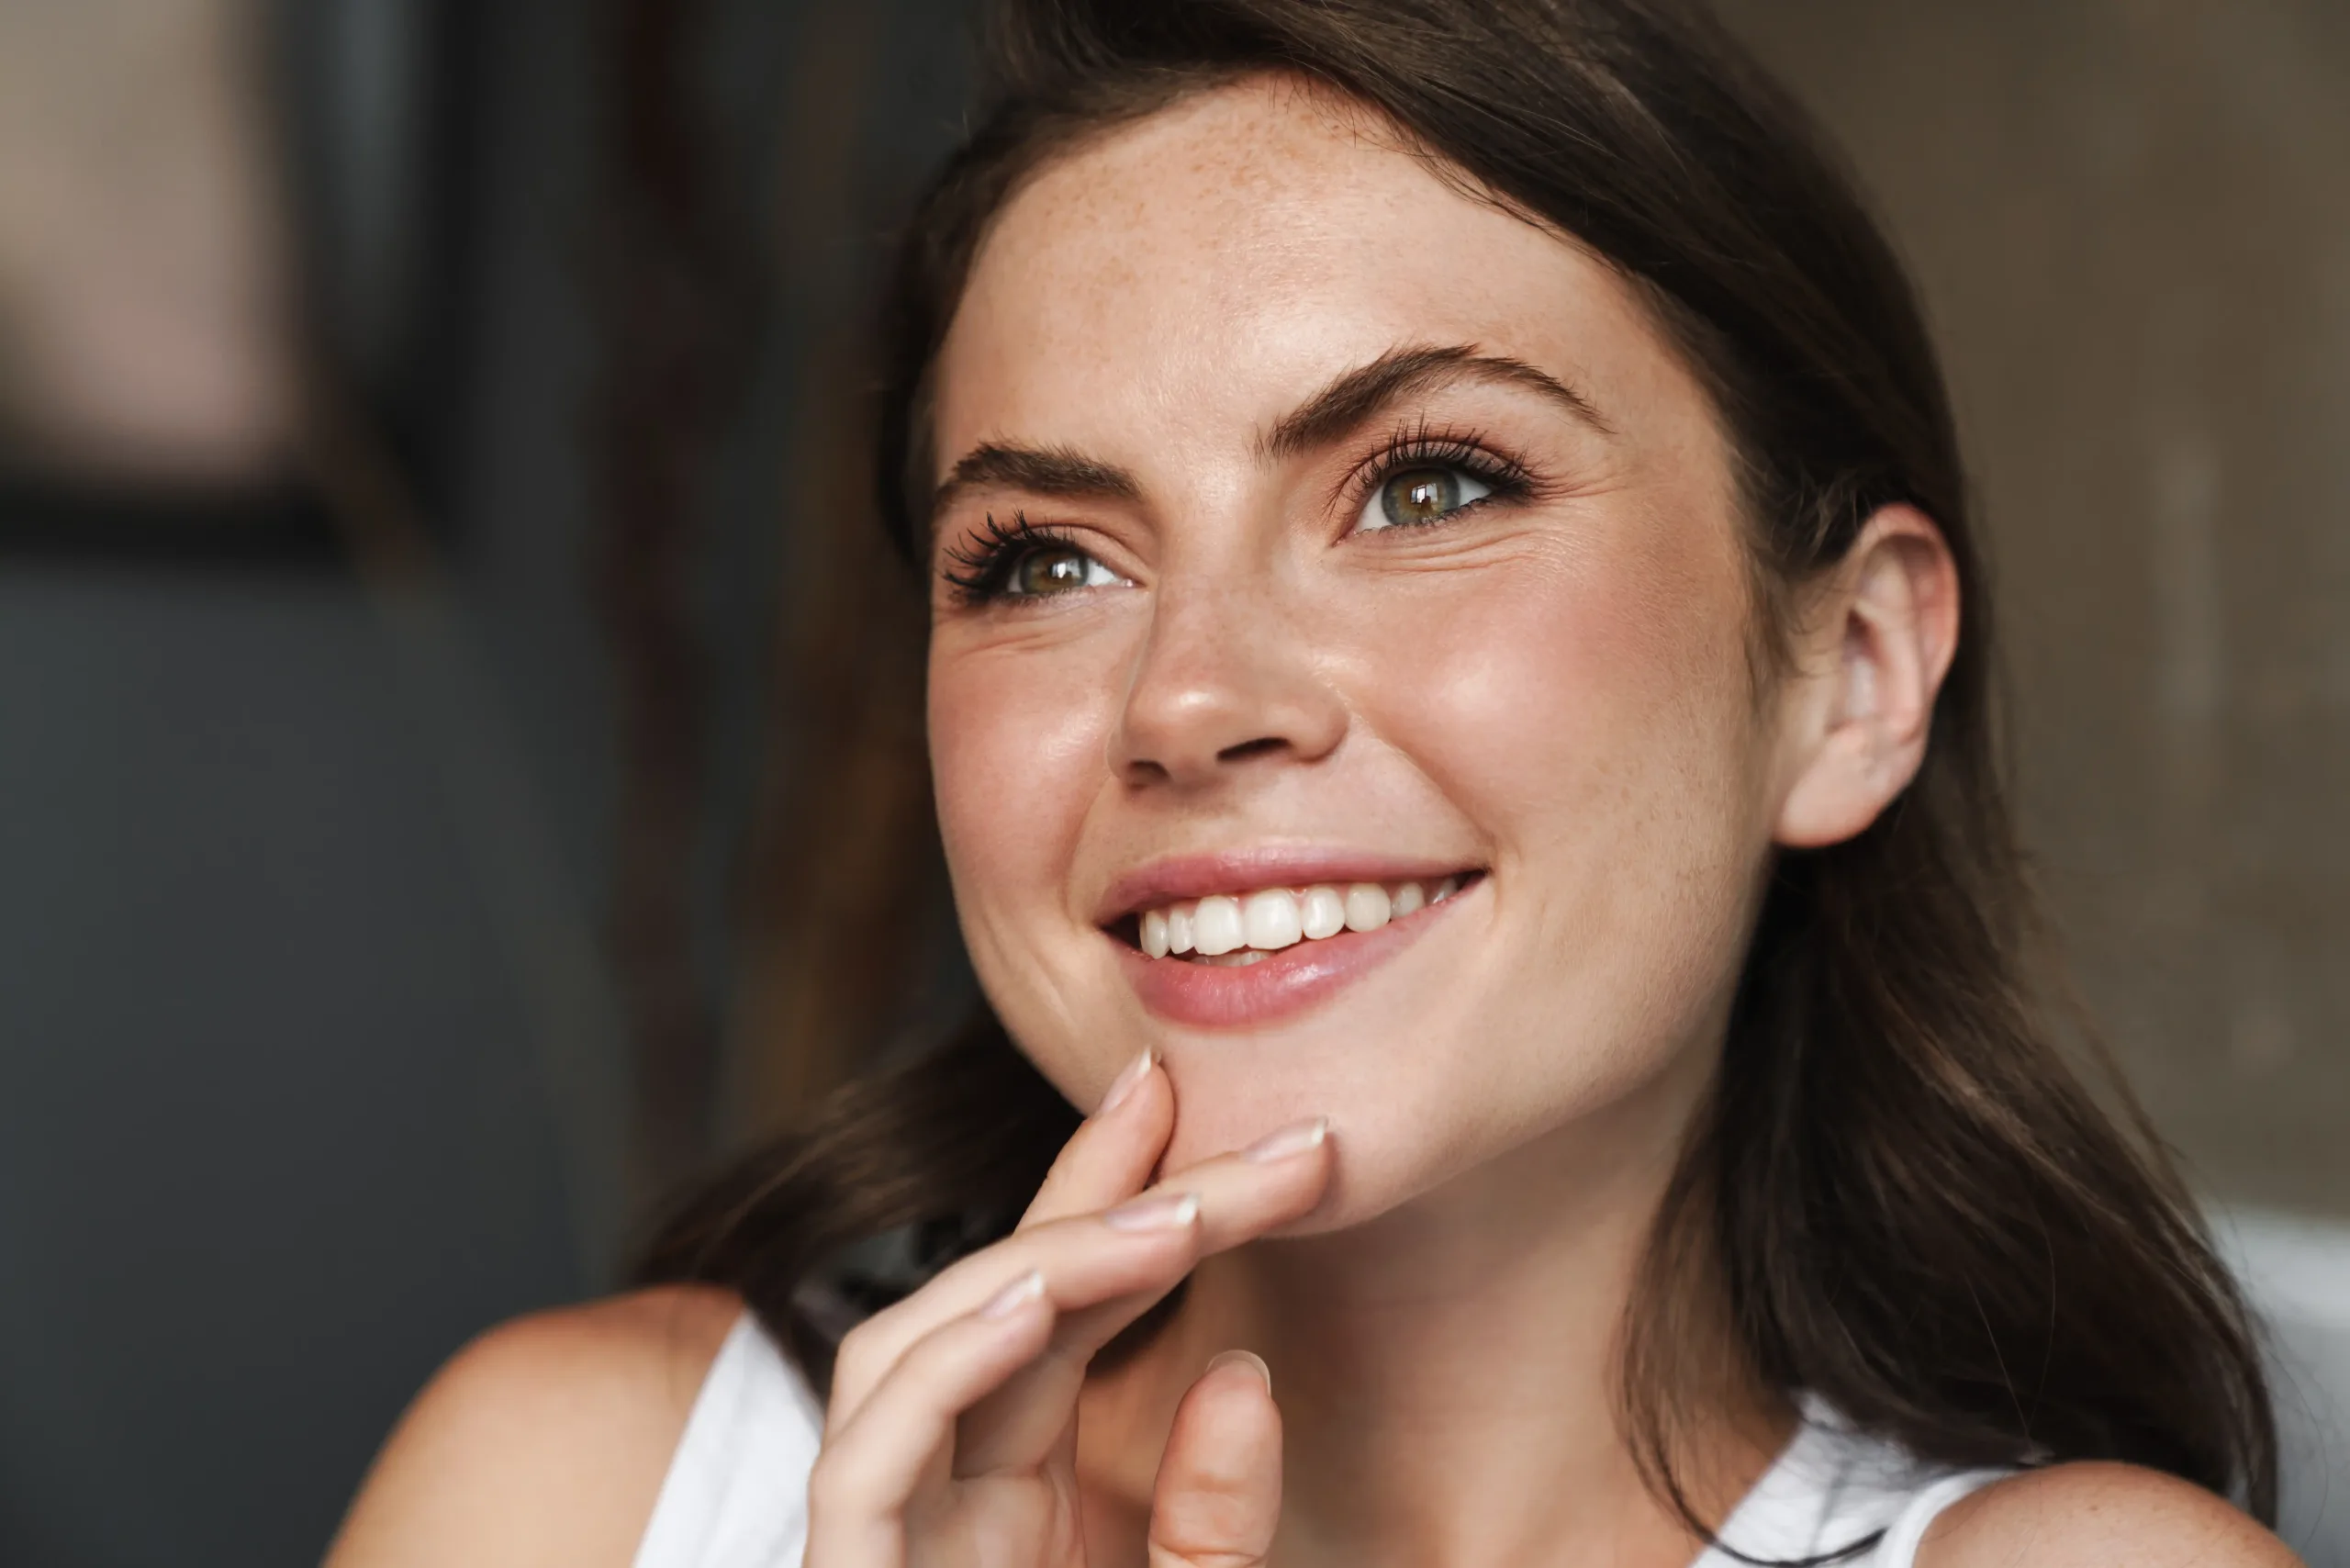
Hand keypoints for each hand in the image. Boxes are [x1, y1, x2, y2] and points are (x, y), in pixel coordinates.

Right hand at [804, 1051, 1331, 1567]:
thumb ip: (1215, 1523)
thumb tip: (1242, 1374)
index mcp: (1011, 1499)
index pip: (1065, 1310)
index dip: (1119, 1195)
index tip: (1177, 1088)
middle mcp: (939, 1494)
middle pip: (1004, 1300)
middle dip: (1107, 1197)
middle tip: (1214, 1113)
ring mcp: (886, 1536)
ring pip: (911, 1350)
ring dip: (1036, 1266)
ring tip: (1175, 1219)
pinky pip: (866, 1463)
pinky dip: (942, 1374)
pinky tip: (1035, 1307)